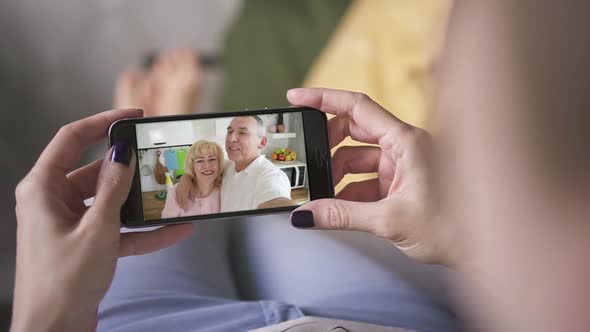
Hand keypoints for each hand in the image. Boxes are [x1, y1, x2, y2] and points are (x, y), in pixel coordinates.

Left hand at [11, 109, 193, 331]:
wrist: (55, 330)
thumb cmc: (64, 281)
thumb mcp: (97, 229)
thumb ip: (113, 188)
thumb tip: (122, 152)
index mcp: (42, 189)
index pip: (71, 139)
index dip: (102, 122)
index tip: (133, 116)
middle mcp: (53, 202)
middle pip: (95, 171)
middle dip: (129, 168)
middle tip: (158, 157)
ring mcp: (69, 223)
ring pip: (109, 201)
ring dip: (140, 202)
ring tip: (173, 193)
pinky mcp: (85, 244)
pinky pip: (117, 229)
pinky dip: (143, 231)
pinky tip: (175, 230)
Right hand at [287, 88, 456, 265]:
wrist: (483, 252)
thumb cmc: (453, 229)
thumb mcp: (389, 220)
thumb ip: (342, 215)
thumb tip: (306, 214)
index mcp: (407, 141)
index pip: (358, 107)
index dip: (324, 99)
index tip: (297, 98)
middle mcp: (406, 146)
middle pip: (355, 131)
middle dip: (328, 146)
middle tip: (308, 159)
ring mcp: (405, 165)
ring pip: (360, 158)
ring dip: (338, 174)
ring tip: (322, 193)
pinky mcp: (404, 183)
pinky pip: (369, 179)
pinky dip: (351, 190)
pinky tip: (339, 207)